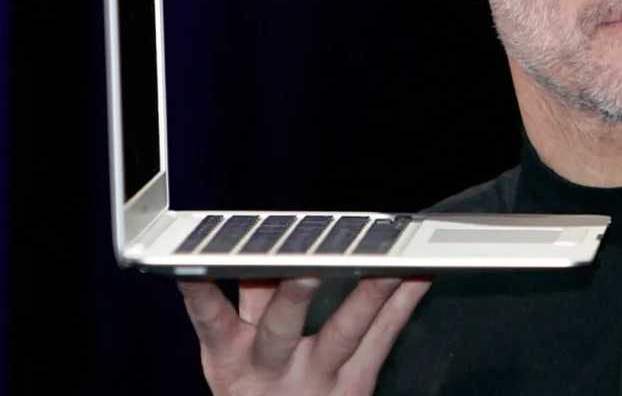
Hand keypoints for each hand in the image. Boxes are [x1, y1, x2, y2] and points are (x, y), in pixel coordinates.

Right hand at [178, 276, 430, 395]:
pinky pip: (383, 338)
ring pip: (342, 331)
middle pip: (280, 326)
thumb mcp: (231, 357)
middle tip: (307, 267)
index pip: (213, 318)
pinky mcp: (355, 384)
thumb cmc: (256, 390)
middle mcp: (274, 366)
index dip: (202, 291)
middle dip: (293, 294)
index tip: (196, 262)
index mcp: (231, 357)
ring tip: (389, 263)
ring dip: (367, 293)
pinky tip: (421, 275)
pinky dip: (404, 303)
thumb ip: (247, 301)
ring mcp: (318, 376)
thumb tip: (257, 244)